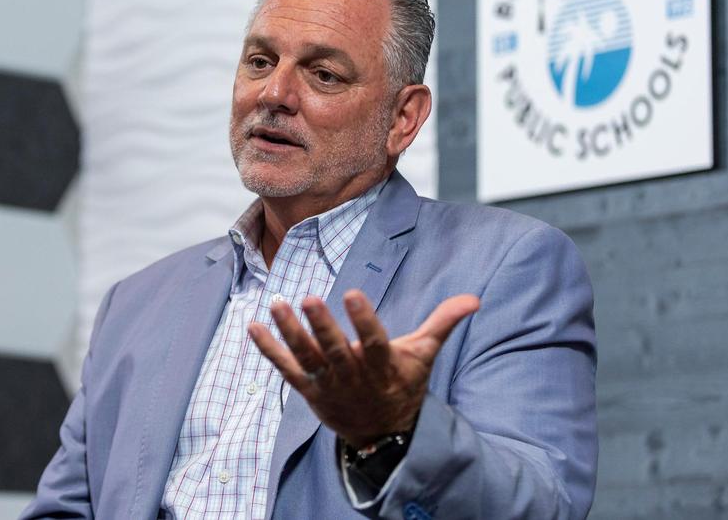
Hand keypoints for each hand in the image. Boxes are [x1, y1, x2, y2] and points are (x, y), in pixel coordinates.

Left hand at [248, 290, 479, 447]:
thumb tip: (473, 299)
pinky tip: (254, 326)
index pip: (374, 340)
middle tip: (309, 298)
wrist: (383, 433)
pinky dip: (269, 349)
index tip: (353, 294)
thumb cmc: (403, 385)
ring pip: (307, 357)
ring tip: (277, 304)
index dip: (363, 319)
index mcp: (382, 365)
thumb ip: (442, 323)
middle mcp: (353, 375)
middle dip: (321, 326)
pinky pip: (286, 369)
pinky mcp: (309, 389)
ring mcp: (328, 384)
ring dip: (289, 332)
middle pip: (335, 350)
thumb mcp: (424, 355)